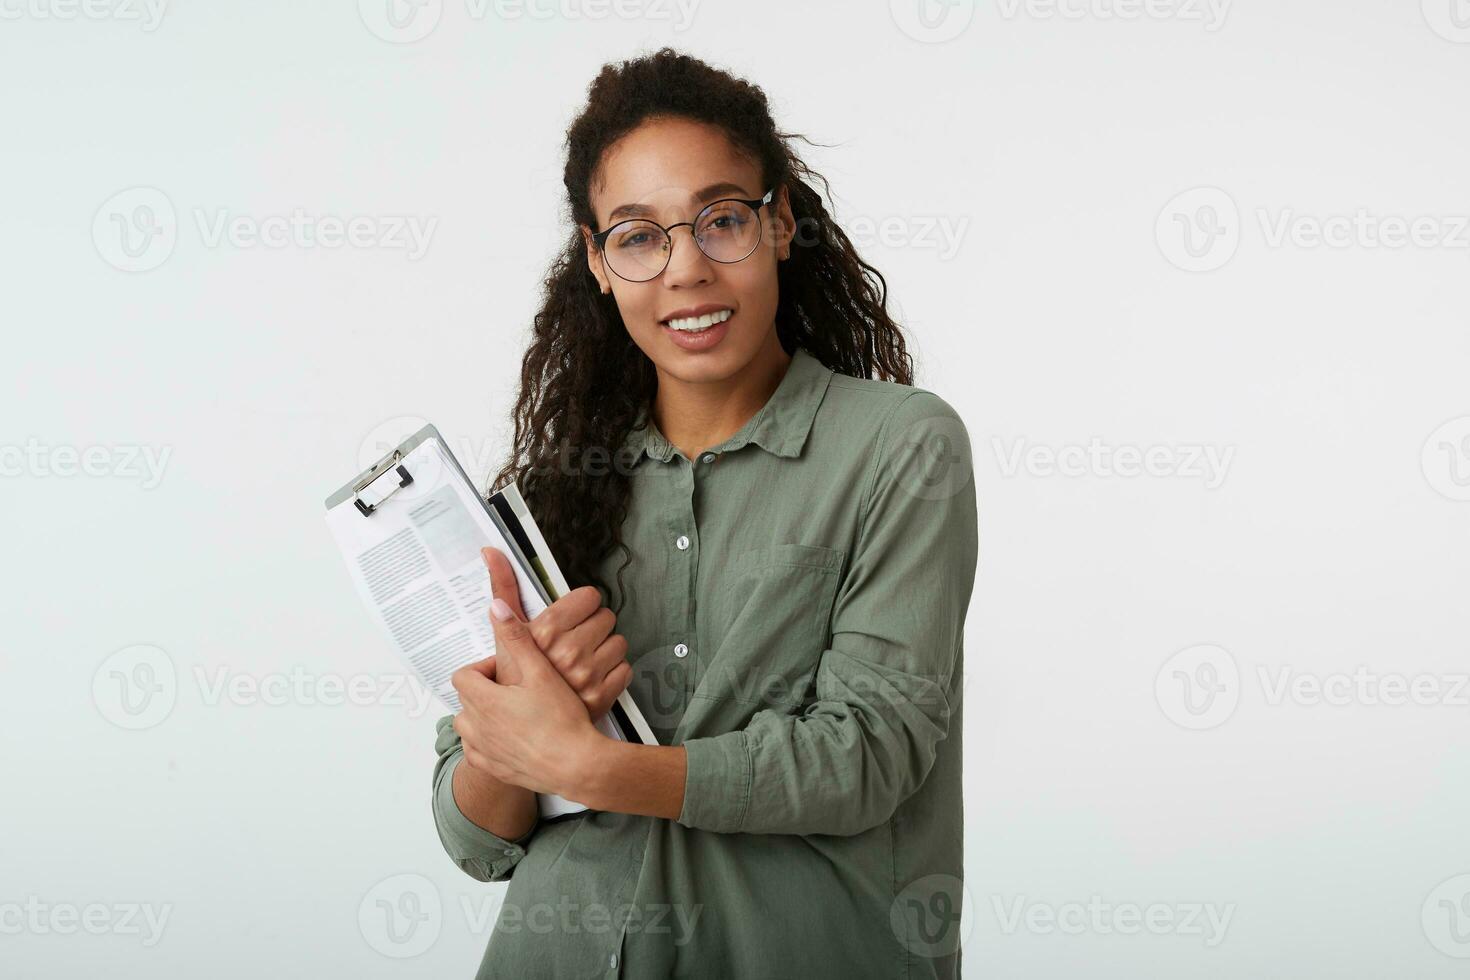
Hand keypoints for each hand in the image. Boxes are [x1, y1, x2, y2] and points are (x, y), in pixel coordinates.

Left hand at [450, 560, 607, 798]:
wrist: (575, 766)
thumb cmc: (561, 721)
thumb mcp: (541, 672)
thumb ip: (517, 637)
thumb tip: (496, 606)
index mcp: (483, 700)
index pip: (464, 674)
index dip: (483, 667)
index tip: (505, 669)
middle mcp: (475, 727)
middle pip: (466, 698)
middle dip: (486, 688)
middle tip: (516, 687)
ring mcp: (482, 750)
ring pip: (470, 725)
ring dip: (484, 715)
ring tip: (514, 711)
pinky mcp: (492, 768)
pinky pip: (479, 751)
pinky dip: (490, 741)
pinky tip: (515, 736)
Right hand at [479, 546, 632, 719]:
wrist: (525, 730)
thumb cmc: (514, 681)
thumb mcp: (506, 634)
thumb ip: (504, 588)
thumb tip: (492, 552)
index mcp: (545, 632)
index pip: (589, 597)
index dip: (581, 607)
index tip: (571, 618)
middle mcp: (568, 652)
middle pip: (606, 617)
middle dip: (593, 628)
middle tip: (576, 641)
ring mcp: (588, 675)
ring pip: (619, 642)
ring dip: (605, 650)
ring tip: (584, 661)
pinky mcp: (603, 696)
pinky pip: (625, 669)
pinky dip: (613, 674)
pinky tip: (593, 678)